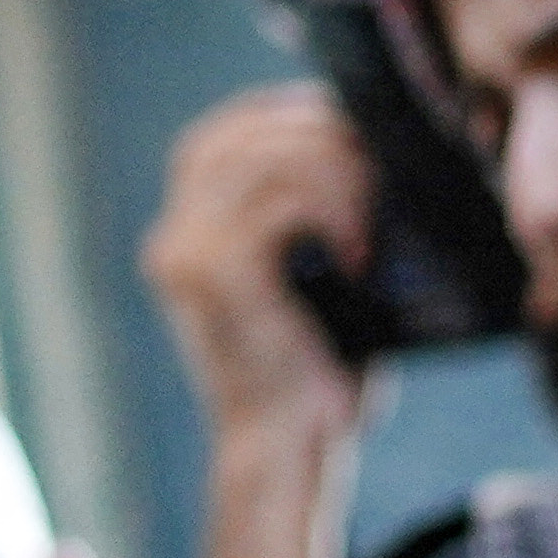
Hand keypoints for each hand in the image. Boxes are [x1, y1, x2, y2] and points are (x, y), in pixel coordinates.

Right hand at [138, 85, 380, 449]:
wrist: (296, 446)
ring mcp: (185, 254)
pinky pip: (278, 204)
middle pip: (240, 133)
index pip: (228, 131)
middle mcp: (174, 235)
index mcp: (191, 228)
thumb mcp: (321, 277)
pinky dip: (332, 211)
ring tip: (375, 215)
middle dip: (319, 132)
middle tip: (382, 162)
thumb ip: (321, 213)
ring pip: (260, 158)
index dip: (292, 111)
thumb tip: (376, 147)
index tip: (356, 125)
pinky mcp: (215, 276)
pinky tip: (362, 251)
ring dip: (334, 169)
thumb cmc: (324, 368)